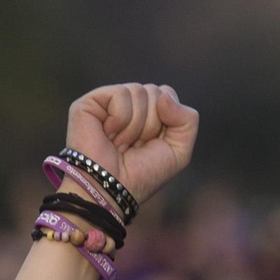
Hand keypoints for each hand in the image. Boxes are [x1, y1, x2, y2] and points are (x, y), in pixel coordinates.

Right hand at [65, 83, 198, 208]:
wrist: (114, 189)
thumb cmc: (144, 174)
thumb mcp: (179, 151)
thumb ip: (188, 120)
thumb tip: (164, 95)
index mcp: (149, 113)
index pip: (167, 93)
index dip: (167, 119)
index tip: (154, 143)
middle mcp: (129, 104)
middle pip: (155, 91)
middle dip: (152, 124)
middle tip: (135, 145)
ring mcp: (109, 101)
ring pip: (138, 91)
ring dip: (135, 126)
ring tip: (121, 143)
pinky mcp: (91, 102)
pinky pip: (120, 94)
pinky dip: (120, 119)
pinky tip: (108, 134)